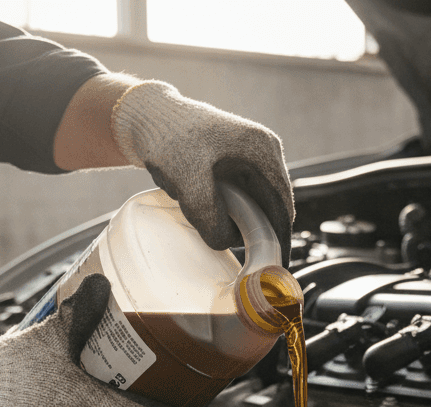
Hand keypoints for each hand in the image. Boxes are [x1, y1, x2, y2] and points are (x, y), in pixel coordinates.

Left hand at [111, 81, 294, 263]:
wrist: (148, 117)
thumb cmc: (169, 141)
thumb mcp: (189, 183)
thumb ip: (210, 216)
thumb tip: (227, 242)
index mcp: (263, 151)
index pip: (282, 204)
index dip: (281, 238)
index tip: (276, 265)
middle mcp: (264, 151)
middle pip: (273, 205)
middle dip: (262, 233)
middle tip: (252, 264)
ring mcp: (251, 156)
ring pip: (257, 202)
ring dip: (246, 223)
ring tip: (226, 238)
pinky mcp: (236, 162)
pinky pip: (243, 196)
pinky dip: (234, 213)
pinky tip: (217, 222)